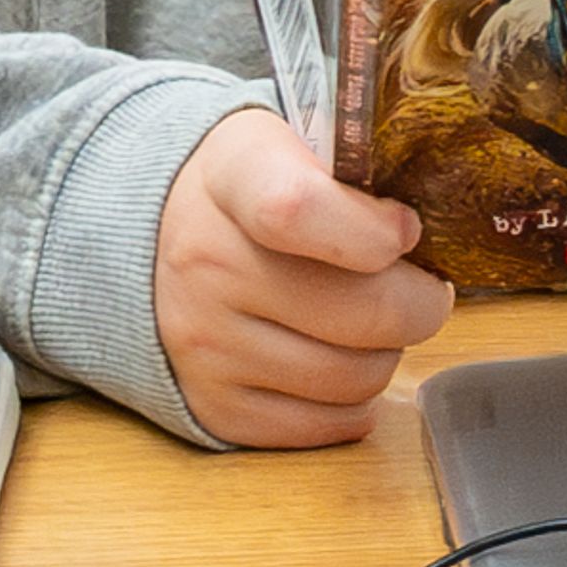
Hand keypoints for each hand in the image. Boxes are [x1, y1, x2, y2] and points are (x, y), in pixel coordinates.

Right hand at [155, 105, 451, 449]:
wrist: (145, 241)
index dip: (373, 230)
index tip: (405, 230)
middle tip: (420, 289)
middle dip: (421, 303)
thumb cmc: (247, 194)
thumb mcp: (286, 140)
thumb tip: (418, 234)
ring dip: (386, 353)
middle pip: (363, 312)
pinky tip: (343, 362)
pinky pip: (322, 425)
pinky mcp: (212, 405)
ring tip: (372, 323)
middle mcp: (207, 266)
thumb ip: (355, 167)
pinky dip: (353, 404)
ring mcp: (204, 344)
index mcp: (232, 178)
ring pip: (354, 376)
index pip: (297, 210)